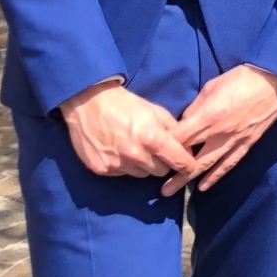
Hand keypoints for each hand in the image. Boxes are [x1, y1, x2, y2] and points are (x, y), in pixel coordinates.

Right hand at [59, 81, 197, 180]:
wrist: (87, 102)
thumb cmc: (126, 104)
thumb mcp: (156, 111)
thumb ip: (174, 130)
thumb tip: (188, 147)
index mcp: (153, 139)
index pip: (179, 162)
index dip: (187, 165)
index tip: (189, 166)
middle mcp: (135, 155)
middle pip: (160, 171)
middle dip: (162, 162)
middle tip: (155, 150)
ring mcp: (117, 164)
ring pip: (141, 174)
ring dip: (142, 165)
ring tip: (133, 148)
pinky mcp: (101, 169)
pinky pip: (122, 174)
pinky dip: (123, 166)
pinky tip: (117, 151)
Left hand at [164, 65, 276, 194]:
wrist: (275, 81)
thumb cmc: (242, 78)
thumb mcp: (212, 86)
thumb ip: (196, 107)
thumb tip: (185, 122)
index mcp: (208, 116)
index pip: (180, 137)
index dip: (164, 147)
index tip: (153, 154)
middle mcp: (219, 132)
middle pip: (191, 157)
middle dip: (174, 173)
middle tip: (160, 188)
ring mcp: (234, 140)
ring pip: (209, 165)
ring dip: (190, 179)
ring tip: (174, 191)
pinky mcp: (248, 143)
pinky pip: (230, 163)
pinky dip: (217, 176)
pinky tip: (204, 186)